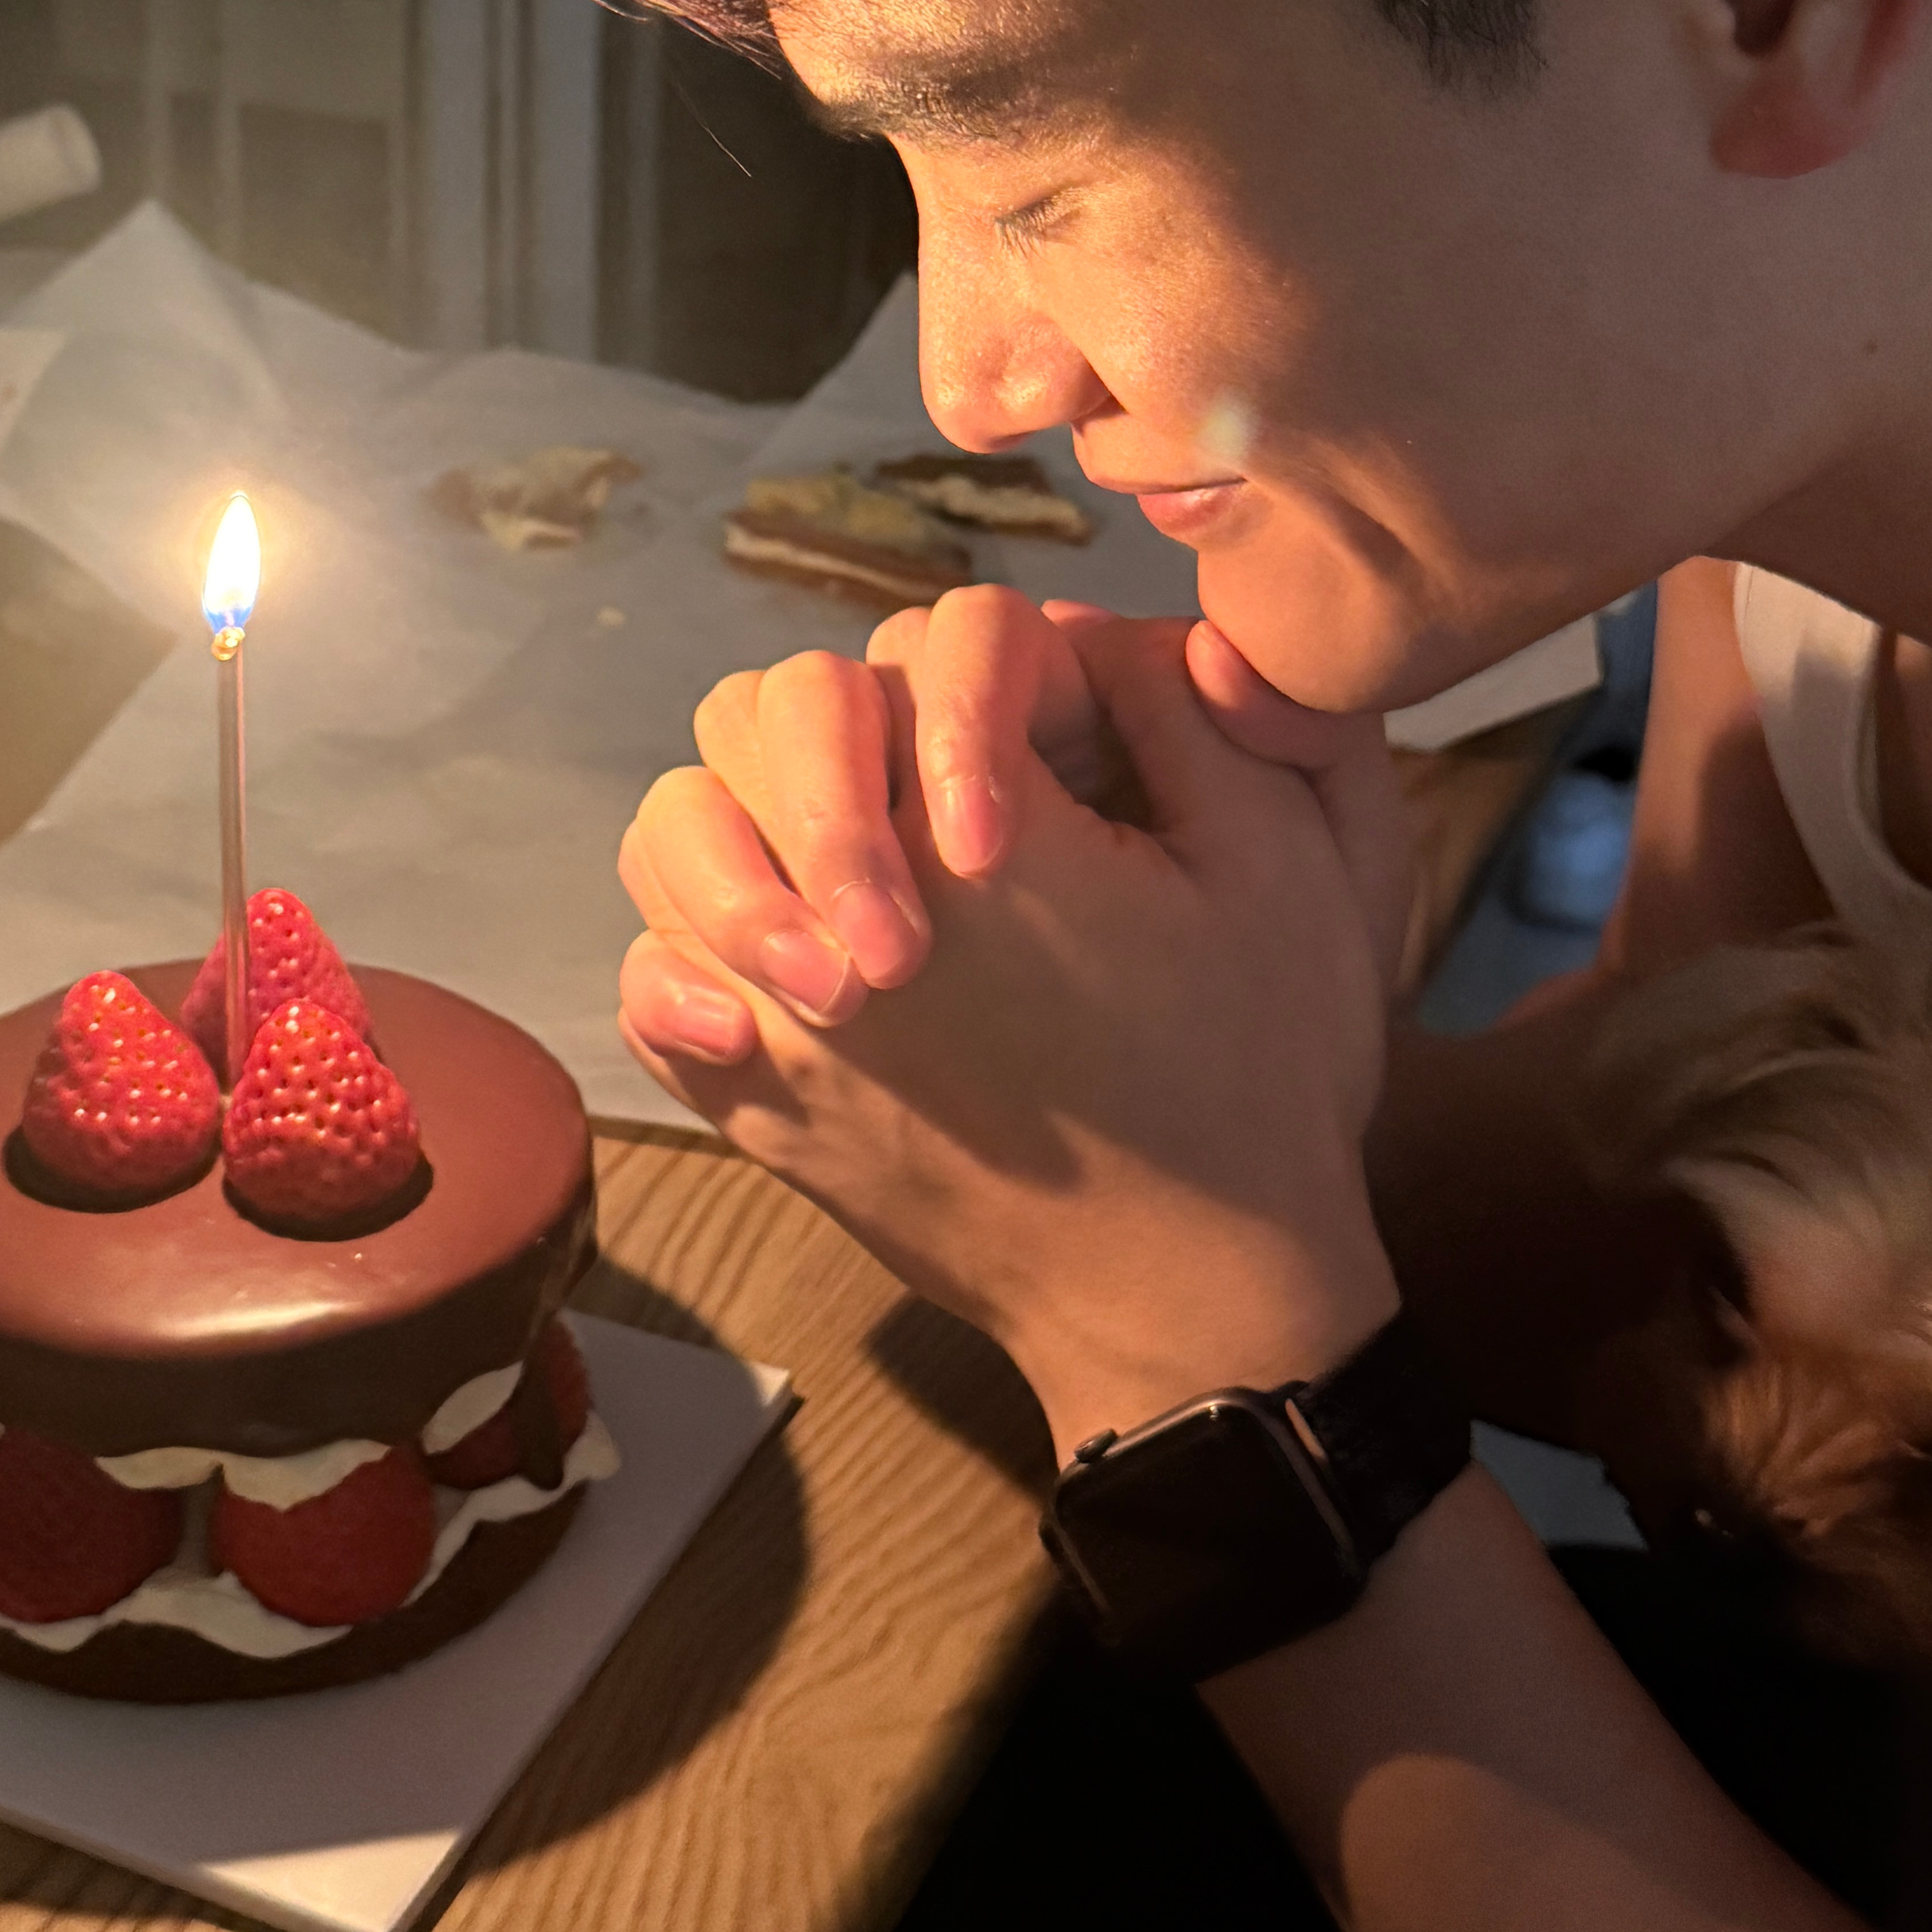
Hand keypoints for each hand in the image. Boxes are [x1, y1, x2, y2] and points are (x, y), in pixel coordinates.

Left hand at [619, 615, 1399, 1450]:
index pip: (917, 654)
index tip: (1045, 784)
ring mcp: (778, 1024)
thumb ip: (1184, 712)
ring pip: (675, 833)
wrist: (1195, 1298)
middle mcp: (843, 920)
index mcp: (979, 843)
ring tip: (844, 880)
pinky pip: (647, 988)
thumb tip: (1087, 633)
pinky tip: (760, 975)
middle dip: (842, 734)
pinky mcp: (757, 1110)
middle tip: (938, 818)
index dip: (986, 681)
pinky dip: (680, 955)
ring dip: (749, 821)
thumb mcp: (1283, 860)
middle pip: (760, 715)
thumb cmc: (1254, 1074)